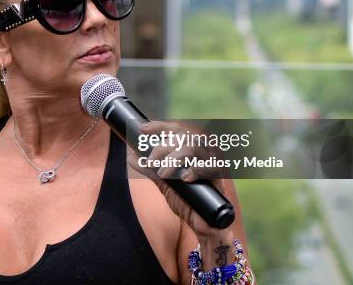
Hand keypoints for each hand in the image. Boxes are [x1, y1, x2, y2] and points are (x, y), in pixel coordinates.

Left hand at [127, 120, 233, 238]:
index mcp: (191, 149)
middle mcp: (203, 151)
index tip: (143, 129)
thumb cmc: (186, 200)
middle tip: (150, 162)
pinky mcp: (220, 177)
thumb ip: (150, 169)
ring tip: (163, 173)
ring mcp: (213, 162)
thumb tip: (131, 155)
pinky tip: (185, 178)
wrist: (203, 226)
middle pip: (183, 135)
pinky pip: (209, 166)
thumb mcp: (164, 183)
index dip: (159, 126)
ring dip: (174, 158)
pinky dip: (195, 170)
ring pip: (193, 147)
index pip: (177, 128)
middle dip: (162, 147)